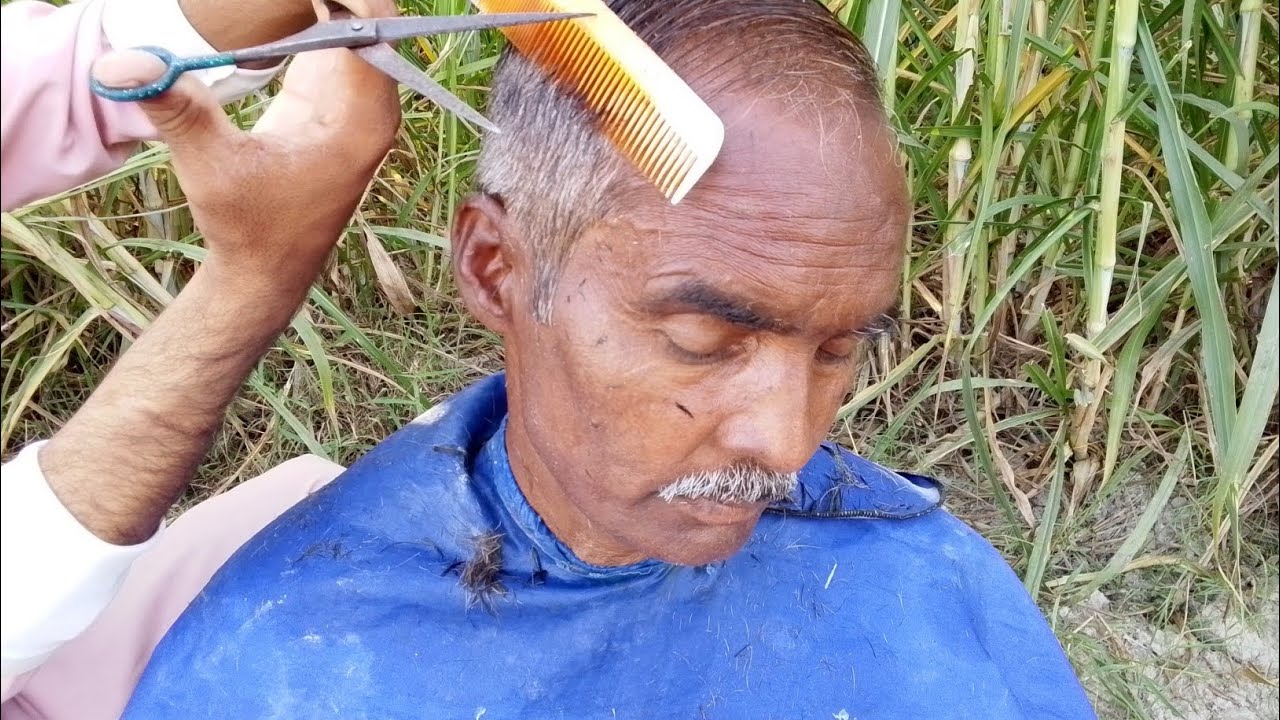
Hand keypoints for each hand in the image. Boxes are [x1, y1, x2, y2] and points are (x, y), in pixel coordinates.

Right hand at [90, 1, 400, 307]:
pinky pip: (329, 39)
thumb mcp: (211, 167)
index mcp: (365, 118)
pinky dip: (308, 14)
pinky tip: (273, 5)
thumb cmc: (249, 228)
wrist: (262, 269)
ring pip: (350, 25)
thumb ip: (179, 110)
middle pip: (367, 18)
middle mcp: (372, 105)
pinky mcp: (327, 100)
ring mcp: (354, 101)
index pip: (373, 26)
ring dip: (320, 2)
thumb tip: (120, 64)